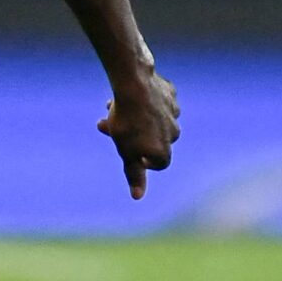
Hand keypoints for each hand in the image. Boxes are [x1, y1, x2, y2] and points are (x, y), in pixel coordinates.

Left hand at [99, 69, 179, 199]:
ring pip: (153, 118)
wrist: (134, 84)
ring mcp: (173, 111)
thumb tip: (138, 197)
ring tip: (111, 107)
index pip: (159, 164)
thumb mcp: (126, 151)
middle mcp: (174, 132)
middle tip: (107, 126)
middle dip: (130, 135)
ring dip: (135, 116)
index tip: (130, 154)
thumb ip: (133, 173)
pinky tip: (128, 95)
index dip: (144, 162)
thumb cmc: (127, 121)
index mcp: (164, 149)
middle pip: (152, 139)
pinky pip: (157, 100)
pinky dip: (144, 100)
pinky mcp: (170, 92)